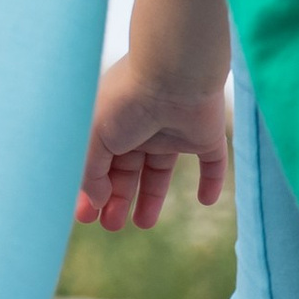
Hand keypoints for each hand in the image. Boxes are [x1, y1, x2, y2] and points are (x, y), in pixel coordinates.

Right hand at [81, 52, 228, 232]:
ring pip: (162, 170)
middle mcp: (142, 127)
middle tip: (111, 226)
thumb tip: (97, 201)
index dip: (92, 191)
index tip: (86, 218)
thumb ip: (91, 173)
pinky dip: (212, 180)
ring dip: (153, 198)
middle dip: (118, 198)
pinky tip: (206, 201)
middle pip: (128, 171)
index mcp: (113, 124)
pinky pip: (212, 161)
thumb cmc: (127, 99)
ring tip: (143, 224)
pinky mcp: (206, 134)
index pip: (100, 163)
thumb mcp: (95, 139)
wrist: (174, 71)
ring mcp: (174, 131)